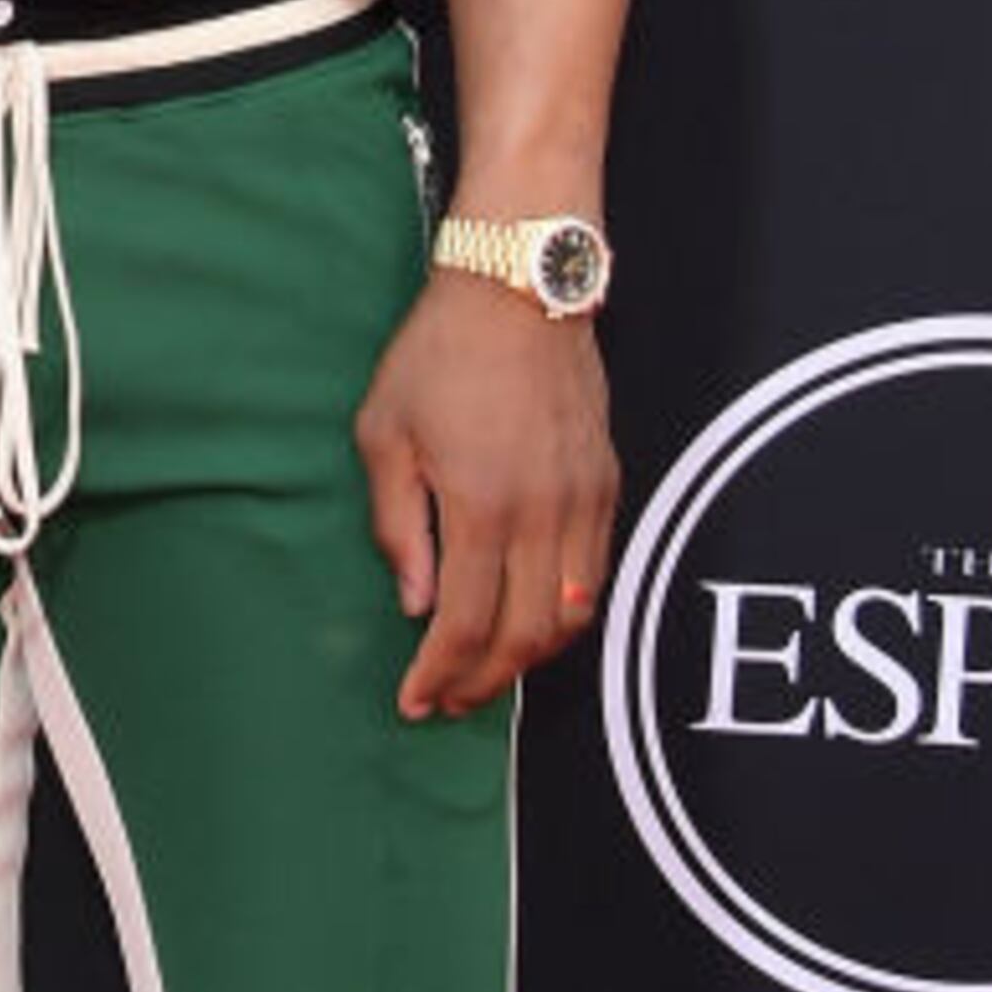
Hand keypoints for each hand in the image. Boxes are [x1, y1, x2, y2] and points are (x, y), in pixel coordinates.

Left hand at [351, 272, 616, 721]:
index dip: (440, 675)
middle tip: (448, 702)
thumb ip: (399, 527)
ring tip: (485, 672)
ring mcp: (583, 500)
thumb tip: (418, 604)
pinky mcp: (607, 483)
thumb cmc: (438, 356)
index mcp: (482, 505)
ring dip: (528, 658)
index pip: (467, 624)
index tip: (414, 702)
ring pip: (570, 616)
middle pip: (525, 636)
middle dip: (483, 683)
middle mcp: (543, 513)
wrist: (518, 290)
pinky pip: (595, 574)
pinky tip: (529, 620)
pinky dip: (564, 614)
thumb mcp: (384, 435)